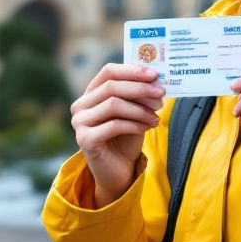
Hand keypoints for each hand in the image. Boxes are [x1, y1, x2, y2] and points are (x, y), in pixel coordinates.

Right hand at [71, 63, 164, 206]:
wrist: (118, 171)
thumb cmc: (126, 138)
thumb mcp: (134, 112)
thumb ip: (138, 96)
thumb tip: (156, 79)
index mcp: (90, 93)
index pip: (108, 72)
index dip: (131, 70)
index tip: (154, 74)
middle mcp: (80, 105)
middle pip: (111, 87)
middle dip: (140, 89)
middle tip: (160, 94)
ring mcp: (79, 122)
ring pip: (113, 105)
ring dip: (140, 109)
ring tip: (156, 116)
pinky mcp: (84, 139)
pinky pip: (114, 125)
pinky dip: (135, 124)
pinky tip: (149, 126)